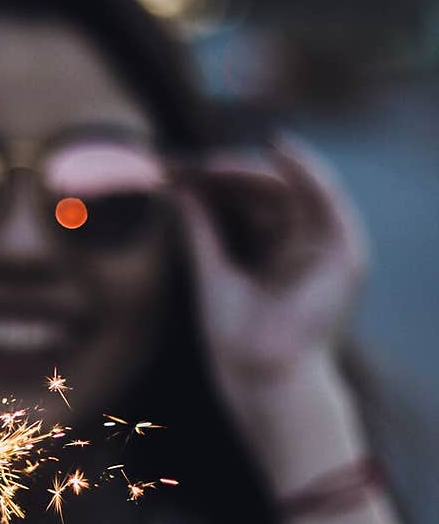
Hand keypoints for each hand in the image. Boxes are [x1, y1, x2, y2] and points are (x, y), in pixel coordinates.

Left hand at [172, 138, 366, 446]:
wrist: (262, 373)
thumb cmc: (235, 337)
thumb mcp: (212, 270)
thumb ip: (202, 228)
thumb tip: (180, 186)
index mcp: (275, 256)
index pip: (250, 204)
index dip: (219, 184)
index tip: (179, 171)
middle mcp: (303, 249)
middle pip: (272, 192)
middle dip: (233, 174)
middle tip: (192, 164)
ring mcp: (326, 250)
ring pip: (297, 189)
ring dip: (259, 170)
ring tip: (217, 163)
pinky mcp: (345, 253)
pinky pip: (327, 199)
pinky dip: (306, 171)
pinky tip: (278, 150)